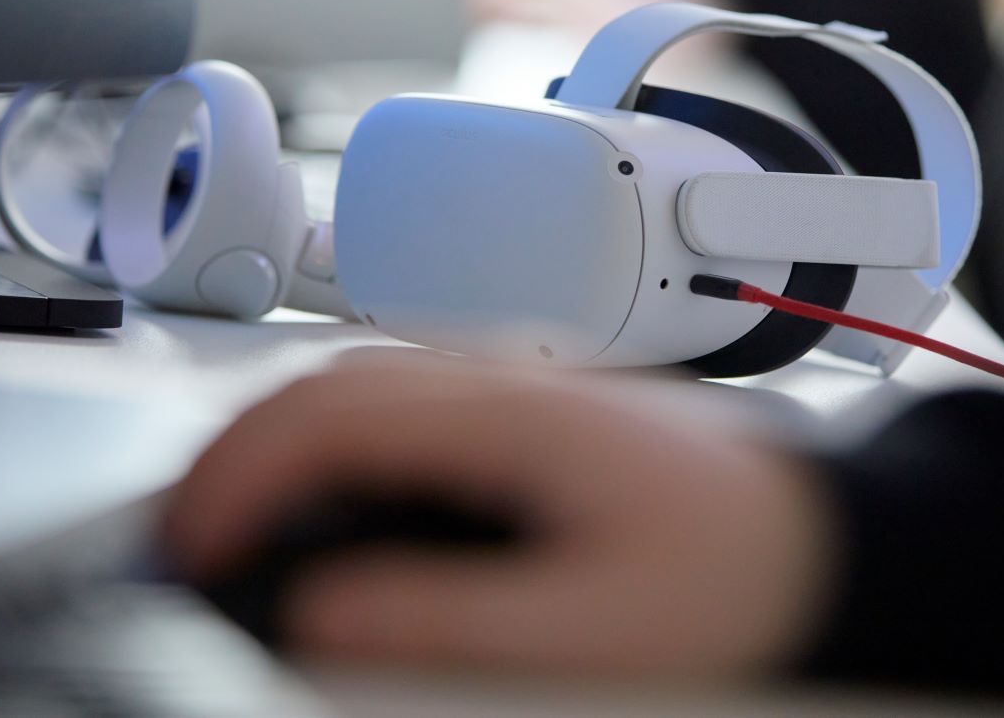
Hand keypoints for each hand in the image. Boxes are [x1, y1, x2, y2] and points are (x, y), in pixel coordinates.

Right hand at [163, 349, 836, 677]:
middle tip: (178, 543)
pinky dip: (328, 443)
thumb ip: (450, 617)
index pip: (328, 417)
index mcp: (512, 415)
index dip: (234, 479)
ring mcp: (516, 384)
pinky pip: (397, 402)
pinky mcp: (528, 410)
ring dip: (273, 442)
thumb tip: (322, 611)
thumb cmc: (735, 570)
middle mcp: (505, 379)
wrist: (825, 533)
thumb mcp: (596, 624)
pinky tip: (322, 498)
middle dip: (229, 456)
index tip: (185, 552)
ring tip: (228, 523)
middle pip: (323, 384)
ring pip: (354, 384)